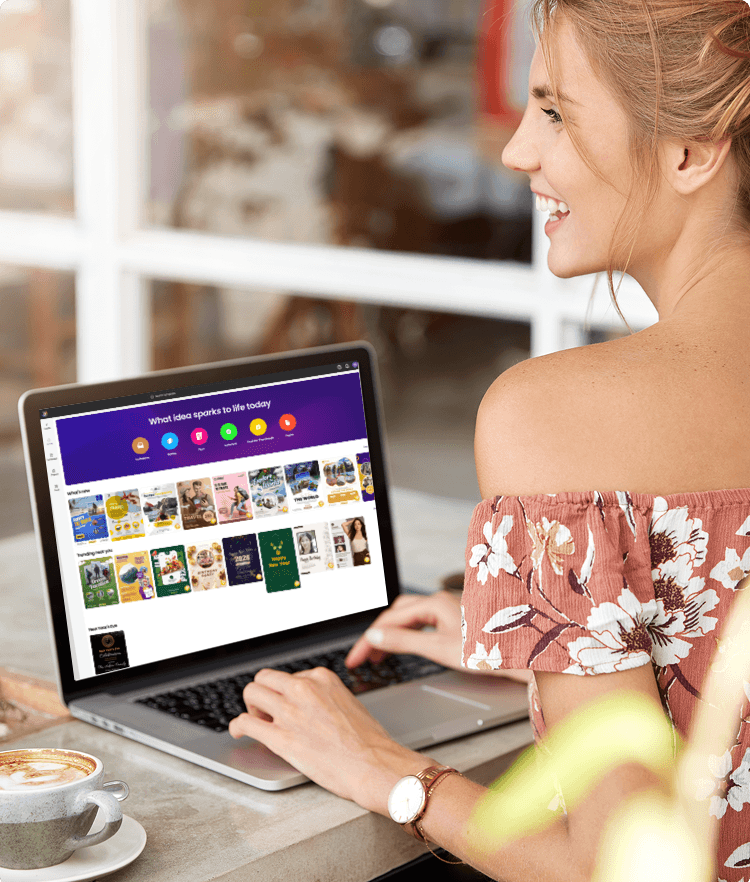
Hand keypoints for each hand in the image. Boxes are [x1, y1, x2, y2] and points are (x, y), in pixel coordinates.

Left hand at [228, 667, 426, 814]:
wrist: (374, 765)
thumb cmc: (368, 741)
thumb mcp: (347, 703)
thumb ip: (323, 697)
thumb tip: (308, 705)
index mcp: (321, 678)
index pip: (289, 676)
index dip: (284, 693)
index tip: (285, 706)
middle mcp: (303, 689)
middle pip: (264, 678)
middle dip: (263, 694)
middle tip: (267, 711)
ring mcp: (290, 712)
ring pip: (251, 694)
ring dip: (250, 707)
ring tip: (257, 721)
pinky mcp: (281, 738)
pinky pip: (245, 723)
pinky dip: (237, 727)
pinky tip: (239, 732)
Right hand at [346, 590, 533, 684]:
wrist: (520, 656)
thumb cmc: (486, 651)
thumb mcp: (438, 649)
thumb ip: (404, 642)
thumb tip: (375, 637)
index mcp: (432, 603)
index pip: (388, 620)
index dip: (368, 641)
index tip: (354, 660)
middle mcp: (438, 601)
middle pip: (395, 614)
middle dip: (376, 634)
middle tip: (362, 658)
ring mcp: (446, 609)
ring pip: (407, 618)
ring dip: (390, 634)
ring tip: (377, 656)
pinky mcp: (452, 620)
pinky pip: (419, 623)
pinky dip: (405, 635)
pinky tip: (403, 647)